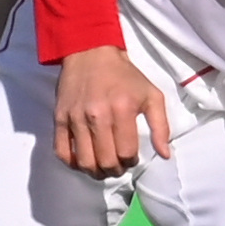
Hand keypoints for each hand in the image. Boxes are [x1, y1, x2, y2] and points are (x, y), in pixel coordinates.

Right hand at [51, 46, 172, 175]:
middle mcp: (97, 116)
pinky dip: (72, 164)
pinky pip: (62, 152)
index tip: (131, 158)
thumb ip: (161, 126)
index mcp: (122, 109)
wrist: (90, 52)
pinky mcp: (60, 118)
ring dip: (96, 172)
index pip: (126, 152)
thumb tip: (164, 155)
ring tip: (102, 168)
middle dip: (115, 170)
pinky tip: (83, 161)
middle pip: (105, 161)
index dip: (131, 162)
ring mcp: (76, 118)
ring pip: (84, 161)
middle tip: (118, 166)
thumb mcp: (151, 95)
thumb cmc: (125, 76)